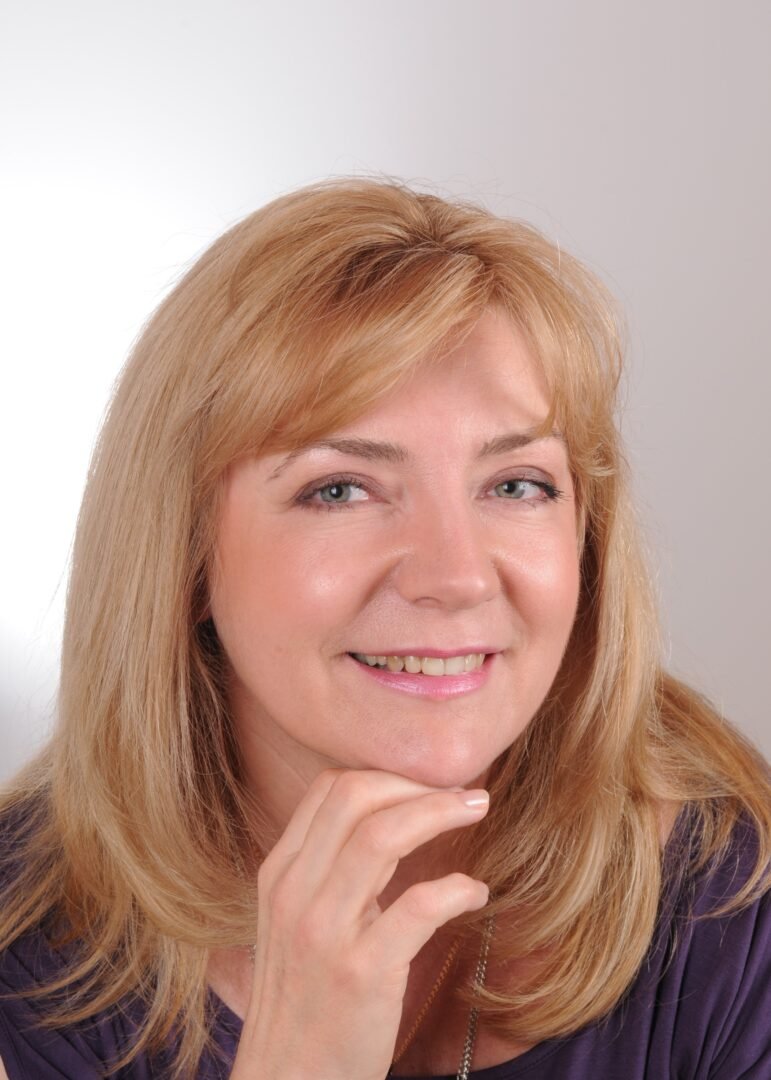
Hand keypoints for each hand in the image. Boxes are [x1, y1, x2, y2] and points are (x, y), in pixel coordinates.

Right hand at [230, 768, 489, 1079]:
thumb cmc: (304, 1002)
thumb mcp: (297, 924)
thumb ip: (329, 872)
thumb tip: (391, 820)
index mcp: (280, 874)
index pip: (330, 788)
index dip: (387, 773)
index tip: (428, 783)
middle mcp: (294, 892)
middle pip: (355, 796)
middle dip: (419, 784)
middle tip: (465, 793)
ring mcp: (324, 932)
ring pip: (383, 836)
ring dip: (440, 813)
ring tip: (477, 812)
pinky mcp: (360, 974)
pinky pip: (418, 906)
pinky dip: (457, 888)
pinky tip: (476, 893)